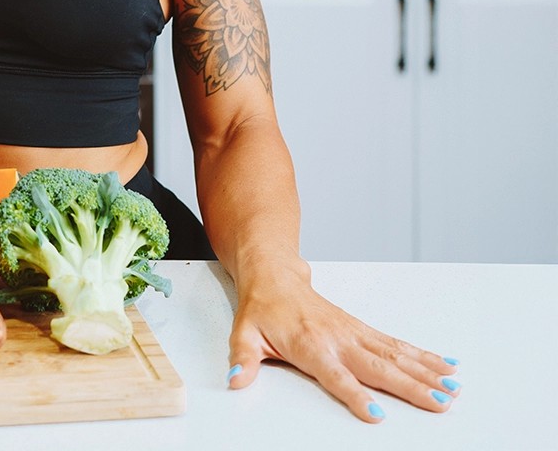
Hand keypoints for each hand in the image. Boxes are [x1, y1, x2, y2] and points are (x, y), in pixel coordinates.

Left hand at [226, 264, 460, 421]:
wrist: (274, 275)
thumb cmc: (262, 307)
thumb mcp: (244, 332)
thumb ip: (242, 357)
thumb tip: (235, 378)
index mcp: (309, 344)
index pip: (335, 374)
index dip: (354, 394)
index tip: (375, 413)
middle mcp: (337, 338)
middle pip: (378, 367)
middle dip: (411, 387)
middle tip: (440, 403)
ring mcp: (353, 333)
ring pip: (395, 355)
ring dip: (426, 372)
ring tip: (454, 389)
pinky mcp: (362, 329)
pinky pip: (396, 344)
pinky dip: (423, 356)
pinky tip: (446, 366)